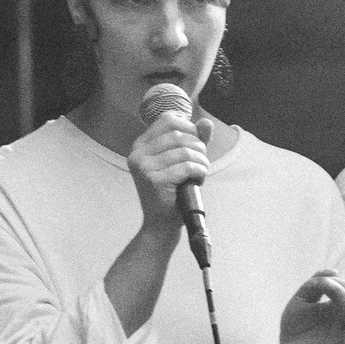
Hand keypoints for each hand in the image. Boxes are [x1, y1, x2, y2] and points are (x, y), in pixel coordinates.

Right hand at [125, 106, 207, 239]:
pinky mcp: (154, 180)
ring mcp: (144, 167)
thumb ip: (195, 140)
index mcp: (140, 145)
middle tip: (200, 163)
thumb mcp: (183, 160)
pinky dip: (200, 171)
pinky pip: (187, 166)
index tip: (195, 144)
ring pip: (185, 151)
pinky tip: (198, 180)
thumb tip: (206, 122)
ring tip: (200, 173)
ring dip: (201, 161)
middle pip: (179, 135)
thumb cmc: (173, 191)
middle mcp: (138, 153)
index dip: (188, 127)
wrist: (161, 224)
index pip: (168, 119)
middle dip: (198, 147)